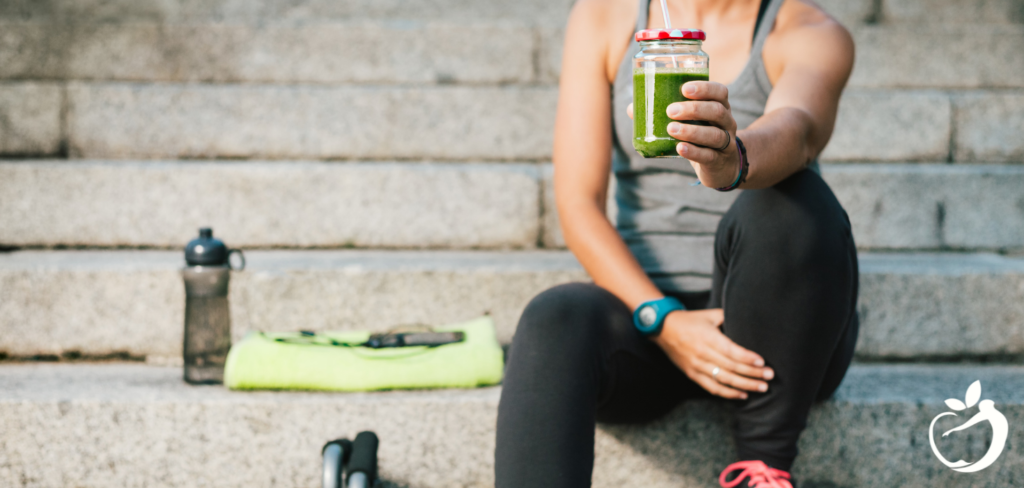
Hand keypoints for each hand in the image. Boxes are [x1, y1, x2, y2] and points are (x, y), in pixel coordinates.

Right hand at [653, 308, 773, 399]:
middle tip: (769, 376)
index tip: (762, 362)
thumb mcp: (709, 315)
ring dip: (744, 385)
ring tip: (761, 387)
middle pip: (730, 367)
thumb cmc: (690, 320)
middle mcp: (702, 353)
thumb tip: (749, 321)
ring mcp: (696, 366)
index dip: (747, 358)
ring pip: (723, 379)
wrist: (663, 329)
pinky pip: (712, 387)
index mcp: (707, 337)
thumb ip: (729, 318)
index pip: (730, 350)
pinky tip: (743, 394)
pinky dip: (728, 393)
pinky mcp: (692, 374)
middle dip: (752, 373)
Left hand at [667, 81, 740, 187]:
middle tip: (670, 110)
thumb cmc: (700, 137)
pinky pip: (709, 156)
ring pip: (715, 135)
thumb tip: (632, 109)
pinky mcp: (719, 161)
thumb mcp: (690, 123)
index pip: (720, 92)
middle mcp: (727, 123)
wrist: (721, 167)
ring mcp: (726, 143)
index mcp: (720, 107)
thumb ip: (665, 114)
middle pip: (717, 111)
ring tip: (671, 129)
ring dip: (692, 131)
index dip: (705, 88)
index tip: (684, 88)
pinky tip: (680, 148)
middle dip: (693, 109)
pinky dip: (693, 151)